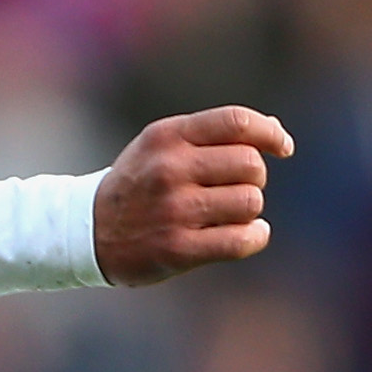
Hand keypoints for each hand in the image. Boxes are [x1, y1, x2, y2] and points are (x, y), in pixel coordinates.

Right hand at [91, 105, 292, 285]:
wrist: (88, 231)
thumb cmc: (139, 183)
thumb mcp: (162, 145)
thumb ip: (213, 135)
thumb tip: (277, 135)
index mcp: (168, 137)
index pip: (237, 122)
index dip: (270, 134)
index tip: (283, 148)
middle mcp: (170, 169)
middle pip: (251, 165)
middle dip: (253, 178)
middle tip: (233, 189)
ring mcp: (174, 210)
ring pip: (250, 202)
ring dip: (250, 210)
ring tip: (230, 214)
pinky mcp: (177, 248)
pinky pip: (241, 240)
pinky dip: (255, 237)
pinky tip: (250, 234)